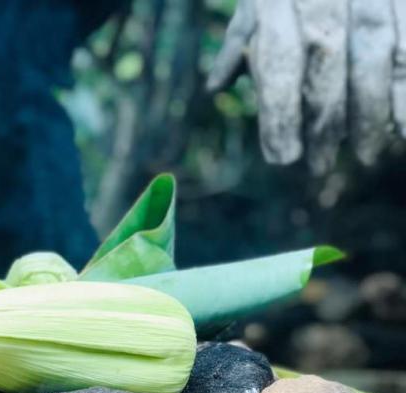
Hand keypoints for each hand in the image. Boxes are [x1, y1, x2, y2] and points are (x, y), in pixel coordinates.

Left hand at [208, 0, 405, 173]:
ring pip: (375, 61)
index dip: (280, 116)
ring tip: (366, 156)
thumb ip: (241, 41)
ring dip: (372, 116)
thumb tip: (215, 87)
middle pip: (326, 71)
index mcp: (276, 2)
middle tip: (318, 167)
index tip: (281, 159)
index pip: (279, 67)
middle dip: (323, 126)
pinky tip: (405, 130)